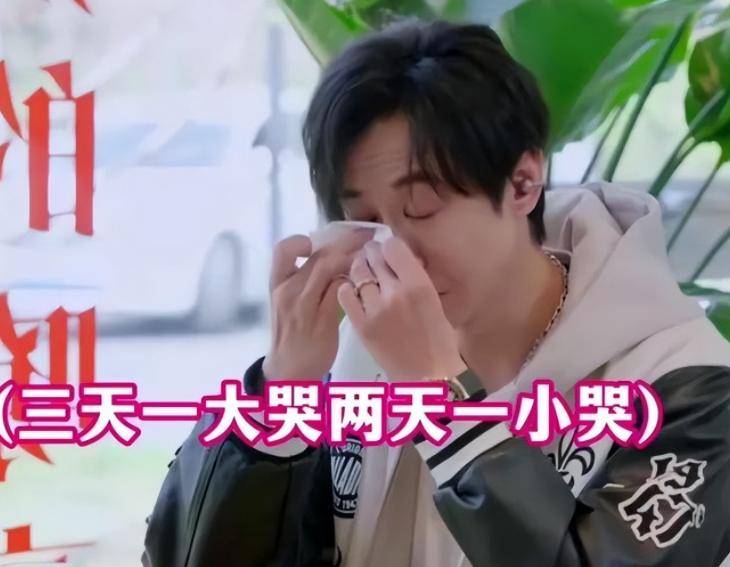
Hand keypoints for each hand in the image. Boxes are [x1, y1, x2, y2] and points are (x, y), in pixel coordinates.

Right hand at [263, 229, 373, 380]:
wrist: (289, 370)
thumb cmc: (293, 334)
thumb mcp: (289, 304)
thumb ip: (306, 282)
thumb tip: (334, 257)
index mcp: (277, 284)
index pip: (283, 249)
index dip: (302, 240)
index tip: (321, 241)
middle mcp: (288, 291)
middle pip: (318, 255)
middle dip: (346, 242)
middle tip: (367, 236)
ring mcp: (303, 306)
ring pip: (329, 268)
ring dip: (354, 258)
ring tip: (371, 255)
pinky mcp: (321, 320)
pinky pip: (340, 290)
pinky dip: (354, 281)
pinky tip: (365, 281)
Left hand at [337, 237, 465, 379]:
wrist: (427, 378)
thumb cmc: (438, 341)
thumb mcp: (435, 302)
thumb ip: (417, 278)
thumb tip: (402, 257)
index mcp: (419, 285)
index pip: (393, 246)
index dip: (389, 246)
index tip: (389, 252)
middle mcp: (395, 293)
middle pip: (373, 256)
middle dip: (373, 254)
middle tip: (373, 259)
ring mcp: (375, 309)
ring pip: (357, 272)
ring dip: (359, 268)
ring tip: (363, 273)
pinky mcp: (361, 325)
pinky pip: (345, 294)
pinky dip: (347, 288)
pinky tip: (354, 292)